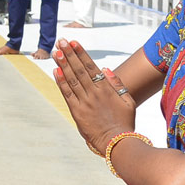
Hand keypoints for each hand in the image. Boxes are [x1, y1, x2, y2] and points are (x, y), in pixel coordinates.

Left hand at [53, 39, 135, 153]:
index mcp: (106, 89)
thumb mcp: (128, 101)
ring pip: (71, 79)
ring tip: (56, 52)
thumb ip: (117, 84)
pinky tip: (56, 71)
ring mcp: (84, 102)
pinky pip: (67, 94)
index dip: (81, 54)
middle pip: (78, 70)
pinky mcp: (77, 112)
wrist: (118, 143)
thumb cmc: (124, 122)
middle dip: (69, 54)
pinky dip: (61, 82)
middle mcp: (94, 93)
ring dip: (63, 64)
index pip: (91, 67)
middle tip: (61, 41)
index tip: (74, 42)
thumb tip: (105, 69)